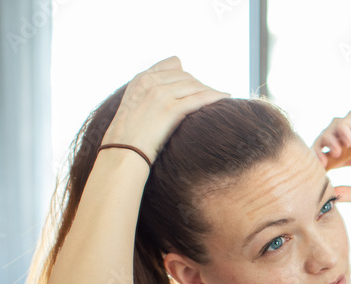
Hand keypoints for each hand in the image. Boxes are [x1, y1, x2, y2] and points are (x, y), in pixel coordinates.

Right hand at [103, 55, 229, 162]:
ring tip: (222, 98)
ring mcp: (160, 95)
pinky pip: (199, 98)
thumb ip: (152, 87)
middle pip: (187, 76)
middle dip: (201, 86)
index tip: (199, 86)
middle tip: (214, 96)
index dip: (189, 77)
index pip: (173, 66)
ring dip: (210, 91)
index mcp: (142, 78)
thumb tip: (177, 74)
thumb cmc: (132, 133)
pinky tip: (225, 98)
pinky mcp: (170, 110)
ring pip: (195, 86)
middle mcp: (151, 82)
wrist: (124, 150)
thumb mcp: (136, 103)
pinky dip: (215, 96)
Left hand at [311, 110, 350, 205]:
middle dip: (322, 145)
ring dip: (332, 133)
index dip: (321, 157)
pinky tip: (347, 141)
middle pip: (331, 135)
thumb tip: (330, 196)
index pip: (331, 152)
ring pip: (340, 122)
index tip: (319, 169)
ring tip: (336, 150)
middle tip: (323, 160)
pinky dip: (346, 125)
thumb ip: (348, 193)